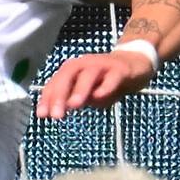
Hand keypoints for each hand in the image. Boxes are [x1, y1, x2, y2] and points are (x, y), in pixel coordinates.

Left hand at [36, 44, 157, 119]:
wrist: (136, 64)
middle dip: (60, 94)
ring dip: (80, 89)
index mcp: (74, 69)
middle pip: (69, 75)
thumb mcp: (88, 93)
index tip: (42, 115)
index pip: (57, 82)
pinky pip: (113, 77)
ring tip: (73, 106)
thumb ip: (74, 100)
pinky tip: (100, 97)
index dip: (48, 97)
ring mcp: (104, 65)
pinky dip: (105, 86)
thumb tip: (58, 110)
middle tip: (55, 115)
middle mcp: (86, 64)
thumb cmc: (107, 80)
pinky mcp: (121, 69)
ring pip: (89, 74)